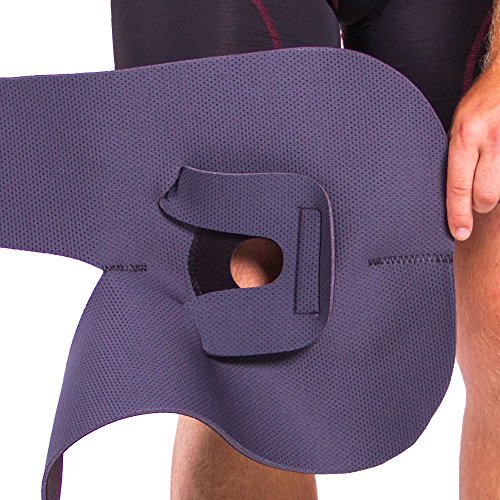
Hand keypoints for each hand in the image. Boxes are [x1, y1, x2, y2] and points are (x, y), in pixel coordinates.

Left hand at [447, 63, 499, 240]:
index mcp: (465, 136)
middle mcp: (491, 139)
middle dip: (481, 204)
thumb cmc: (481, 102)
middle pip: (487, 196)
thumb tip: (452, 192)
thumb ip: (457, 156)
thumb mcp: (458, 125)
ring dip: (497, 190)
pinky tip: (497, 168)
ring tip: (492, 174)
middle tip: (479, 198)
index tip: (460, 233)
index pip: (458, 187)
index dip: (458, 216)